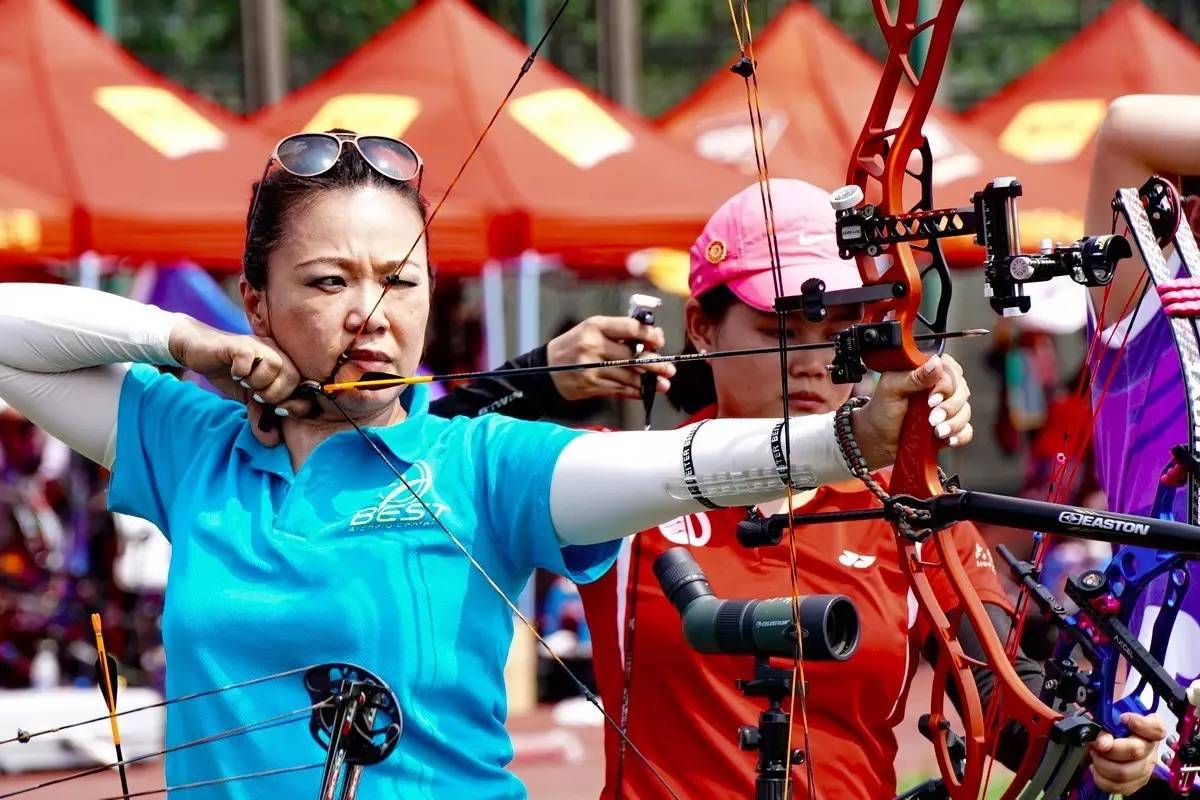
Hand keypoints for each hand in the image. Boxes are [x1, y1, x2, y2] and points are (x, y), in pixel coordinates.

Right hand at [168, 317, 313, 444]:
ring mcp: (258, 345)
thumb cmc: (229, 374)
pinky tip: (235, 373)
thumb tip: (272, 441)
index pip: (304, 386)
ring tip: (245, 384)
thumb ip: (261, 417)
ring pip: (274, 365)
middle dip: (275, 395)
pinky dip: (242, 371)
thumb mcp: (248, 400)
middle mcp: (275, 352)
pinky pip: (248, 357)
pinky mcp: (238, 343)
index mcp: (284, 365)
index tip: (277, 411)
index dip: (295, 403)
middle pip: (292, 376)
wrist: (199, 351)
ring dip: (259, 382)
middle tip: (256, 397)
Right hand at [546, 316, 675, 401]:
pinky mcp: (591, 385)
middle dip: (655, 364)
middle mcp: (593, 346)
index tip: (659, 340)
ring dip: (649, 382)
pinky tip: (646, 391)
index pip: (630, 327)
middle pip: (632, 356)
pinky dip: (635, 391)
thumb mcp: (591, 329)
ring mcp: (591, 368)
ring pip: (629, 376)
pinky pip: (619, 389)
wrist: (544, 369)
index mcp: (595, 326)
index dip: (650, 334)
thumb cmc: (574, 346)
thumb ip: (618, 333)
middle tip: (670, 369)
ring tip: (664, 384)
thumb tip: (650, 341)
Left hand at [851, 354, 972, 467]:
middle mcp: (940, 388)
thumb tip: (936, 363)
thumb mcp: (891, 389)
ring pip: (965, 411)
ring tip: (937, 432)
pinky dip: (959, 436)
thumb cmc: (881, 411)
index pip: (950, 369)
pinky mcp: (950, 428)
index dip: (946, 384)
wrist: (877, 441)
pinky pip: (966, 430)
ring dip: (954, 422)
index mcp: (925, 372)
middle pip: (962, 390)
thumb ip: (913, 376)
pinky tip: (947, 440)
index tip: (931, 399)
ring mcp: (947, 408)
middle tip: (932, 418)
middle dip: (950, 407)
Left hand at [1088, 713, 1167, 795]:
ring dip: (1102, 763)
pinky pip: (1117, 786)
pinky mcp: (1136, 783)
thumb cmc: (1115, 726)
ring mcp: (1145, 768)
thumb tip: (1102, 740)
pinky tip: (1096, 768)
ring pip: (1124, 772)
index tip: (1123, 718)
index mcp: (1150, 729)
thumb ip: (1107, 721)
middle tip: (1097, 743)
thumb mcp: (1112, 717)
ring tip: (1095, 754)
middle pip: (1135, 751)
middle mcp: (1151, 749)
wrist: (1113, 739)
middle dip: (1109, 748)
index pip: (1155, 728)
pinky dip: (1101, 778)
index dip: (1139, 723)